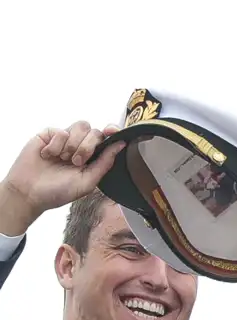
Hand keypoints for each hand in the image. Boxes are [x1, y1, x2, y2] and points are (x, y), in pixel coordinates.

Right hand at [0, 121, 124, 235]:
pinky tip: (48, 155)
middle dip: (88, 147)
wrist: (30, 191)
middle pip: (95, 132)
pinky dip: (56, 145)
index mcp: (92, 159)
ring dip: (73, 145)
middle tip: (76, 162)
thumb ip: (105, 163)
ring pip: (81, 126)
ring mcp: (65, 139)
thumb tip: (120, 145)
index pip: (106, 140)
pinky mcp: (50, 134)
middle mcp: (80, 146)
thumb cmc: (58, 191)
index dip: (112, 132)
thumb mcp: (87, 182)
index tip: (113, 132)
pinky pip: (61, 130)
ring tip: (62, 159)